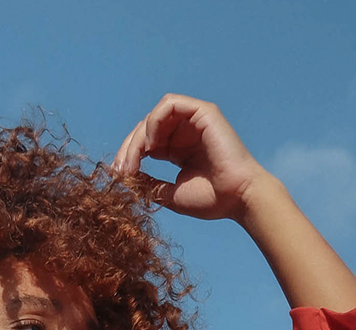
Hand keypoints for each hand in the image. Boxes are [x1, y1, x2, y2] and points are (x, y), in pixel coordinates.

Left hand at [111, 95, 266, 221]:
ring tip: (135, 160)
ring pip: (154, 116)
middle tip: (121, 170)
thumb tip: (124, 177)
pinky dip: (155, 121)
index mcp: (177, 149)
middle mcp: (184, 132)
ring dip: (139, 136)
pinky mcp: (202, 111)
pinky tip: (151, 144)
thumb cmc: (210, 199)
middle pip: (145, 128)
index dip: (128, 156)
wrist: (238, 198)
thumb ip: (148, 183)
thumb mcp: (170, 193)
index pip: (145, 144)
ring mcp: (193, 120)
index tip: (117, 175)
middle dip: (129, 147)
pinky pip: (170, 104)